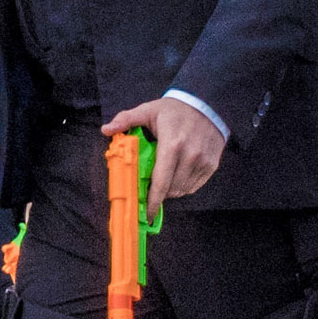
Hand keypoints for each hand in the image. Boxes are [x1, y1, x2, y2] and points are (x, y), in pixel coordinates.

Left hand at [103, 97, 225, 219]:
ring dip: (171, 190)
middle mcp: (190, 155)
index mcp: (172, 144)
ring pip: (183, 190)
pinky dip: (183, 186)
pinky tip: (177, 175)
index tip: (146, 213)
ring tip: (163, 179)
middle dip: (158, 194)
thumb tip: (106, 130)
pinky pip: (194, 186)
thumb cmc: (174, 110)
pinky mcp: (211, 165)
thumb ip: (126, 119)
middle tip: (149, 188)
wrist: (206, 104)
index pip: (161, 182)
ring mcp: (203, 161)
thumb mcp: (148, 110)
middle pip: (171, 190)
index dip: (152, 201)